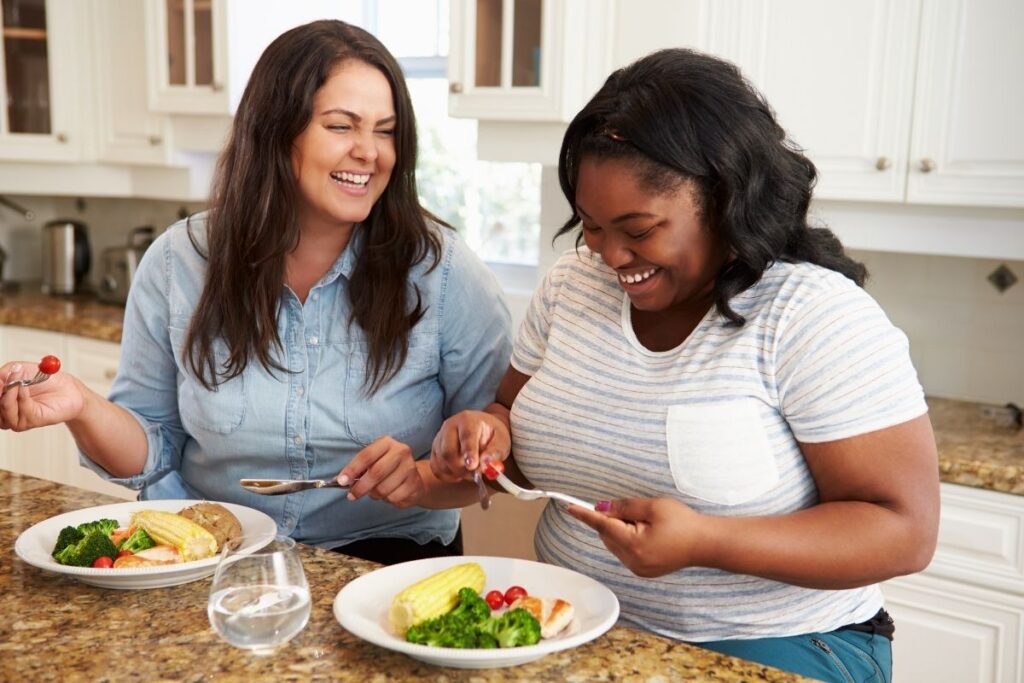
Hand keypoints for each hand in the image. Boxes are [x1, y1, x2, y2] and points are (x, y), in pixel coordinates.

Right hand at [0, 361, 84, 431]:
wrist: (68, 388)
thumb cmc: (43, 378)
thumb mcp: (19, 369)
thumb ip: (3, 374)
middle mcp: (3, 411)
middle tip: (3, 380)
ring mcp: (16, 419)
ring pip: (3, 410)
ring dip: (10, 393)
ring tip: (20, 381)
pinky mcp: (31, 422)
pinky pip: (21, 410)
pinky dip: (21, 396)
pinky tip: (26, 387)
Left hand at [336, 436, 424, 507]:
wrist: (413, 478)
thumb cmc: (387, 469)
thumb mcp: (374, 461)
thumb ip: (359, 469)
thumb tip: (342, 480)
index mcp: (387, 443)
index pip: (366, 456)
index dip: (352, 469)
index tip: (342, 481)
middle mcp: (401, 452)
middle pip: (376, 473)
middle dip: (360, 487)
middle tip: (351, 495)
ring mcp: (410, 468)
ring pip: (383, 488)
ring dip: (374, 495)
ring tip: (375, 492)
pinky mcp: (414, 484)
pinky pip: (393, 498)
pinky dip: (386, 500)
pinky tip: (389, 494)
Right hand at [429, 409, 509, 483]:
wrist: (482, 429)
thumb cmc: (492, 435)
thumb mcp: (502, 440)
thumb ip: (495, 452)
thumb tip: (485, 464)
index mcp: (468, 420)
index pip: (466, 436)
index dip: (469, 452)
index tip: (472, 466)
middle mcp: (450, 426)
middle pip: (448, 452)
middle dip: (461, 468)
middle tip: (475, 475)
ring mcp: (440, 437)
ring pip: (441, 462)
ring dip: (456, 473)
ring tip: (470, 472)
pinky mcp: (435, 449)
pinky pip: (436, 467)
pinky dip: (447, 475)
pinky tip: (459, 473)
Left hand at [567, 497, 704, 577]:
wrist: (705, 544)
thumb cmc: (683, 522)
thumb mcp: (653, 507)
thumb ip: (624, 507)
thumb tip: (602, 508)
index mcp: (634, 545)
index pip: (602, 526)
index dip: (585, 515)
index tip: (570, 507)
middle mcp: (633, 561)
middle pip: (607, 535)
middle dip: (612, 520)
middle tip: (633, 510)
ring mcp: (638, 568)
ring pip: (615, 544)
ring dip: (620, 530)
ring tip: (646, 523)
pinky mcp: (643, 571)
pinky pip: (625, 552)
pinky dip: (628, 539)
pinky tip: (647, 533)